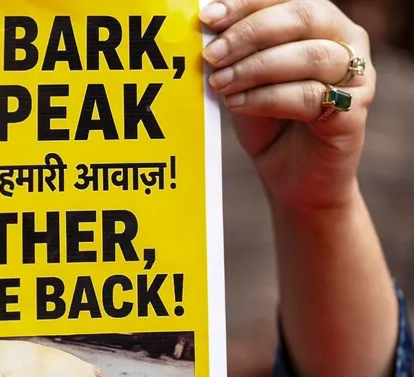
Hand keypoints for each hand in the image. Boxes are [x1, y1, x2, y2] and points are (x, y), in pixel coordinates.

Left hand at [200, 0, 373, 208]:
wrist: (291, 176)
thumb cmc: (267, 120)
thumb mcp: (243, 78)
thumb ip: (232, 52)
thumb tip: (204, 29)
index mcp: (319, 21)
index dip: (246, 4)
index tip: (208, 18)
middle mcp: (347, 41)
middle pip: (304, 17)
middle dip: (249, 34)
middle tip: (211, 55)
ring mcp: (356, 76)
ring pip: (311, 56)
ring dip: (256, 68)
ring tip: (219, 84)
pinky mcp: (354, 113)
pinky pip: (311, 96)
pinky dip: (267, 98)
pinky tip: (236, 103)